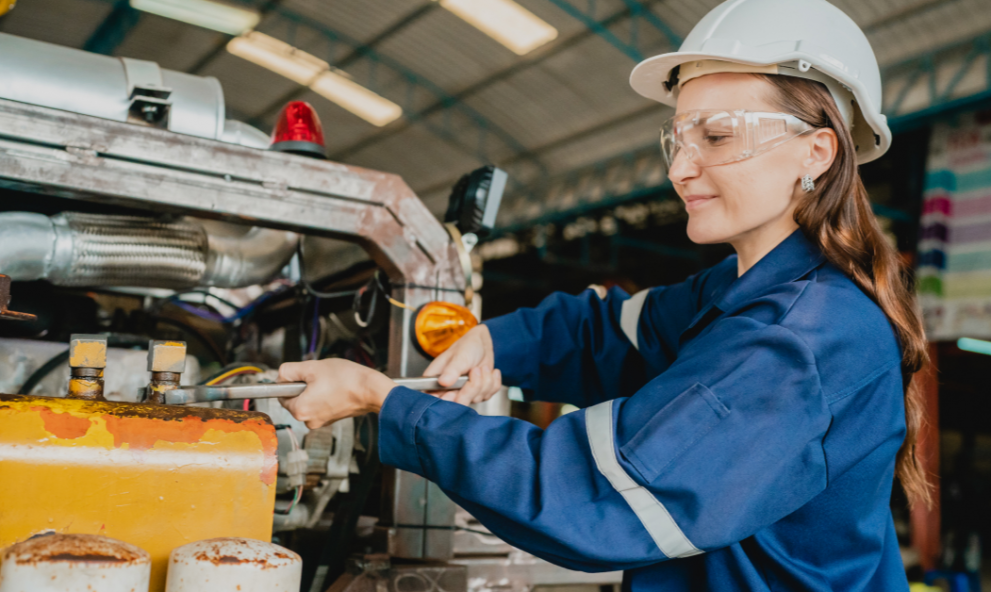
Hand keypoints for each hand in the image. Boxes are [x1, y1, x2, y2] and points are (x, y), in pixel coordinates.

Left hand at [277, 359, 396, 428]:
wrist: (371, 390)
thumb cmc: (346, 379)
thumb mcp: (312, 367)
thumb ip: (289, 370)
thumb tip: (280, 376)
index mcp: (300, 410)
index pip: (281, 394)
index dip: (291, 380)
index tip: (305, 374)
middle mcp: (308, 421)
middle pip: (295, 398)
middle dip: (304, 386)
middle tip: (320, 377)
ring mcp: (321, 421)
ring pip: (308, 400)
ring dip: (315, 390)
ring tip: (330, 382)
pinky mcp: (331, 419)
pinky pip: (320, 405)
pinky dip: (324, 396)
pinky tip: (336, 388)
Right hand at [423, 324, 501, 405]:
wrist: (480, 344)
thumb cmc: (466, 347)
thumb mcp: (459, 357)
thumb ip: (451, 370)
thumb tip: (443, 382)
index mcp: (436, 382)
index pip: (436, 401)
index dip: (448, 400)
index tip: (455, 391)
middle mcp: (448, 391)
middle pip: (459, 404)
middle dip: (472, 387)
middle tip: (475, 370)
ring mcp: (464, 394)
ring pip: (477, 399)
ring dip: (484, 381)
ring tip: (481, 367)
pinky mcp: (478, 394)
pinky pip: (488, 395)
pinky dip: (493, 382)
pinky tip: (489, 371)